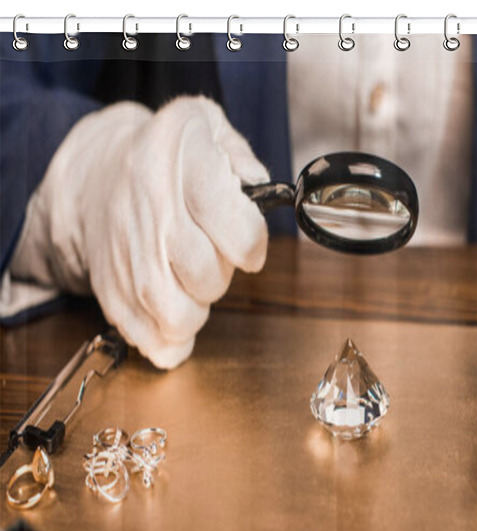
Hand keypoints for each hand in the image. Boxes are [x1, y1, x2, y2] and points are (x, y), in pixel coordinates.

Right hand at [9, 97, 268, 368]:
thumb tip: (263, 193)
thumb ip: (246, 161)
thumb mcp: (212, 131)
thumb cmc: (170, 158)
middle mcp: (147, 202)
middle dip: (219, 277)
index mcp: (179, 155)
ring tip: (191, 286)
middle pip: (204, 275)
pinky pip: (144, 334)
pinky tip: (172, 314)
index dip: (252, 247)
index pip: (237, 227)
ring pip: (174, 314)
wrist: (98, 173)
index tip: (248, 247)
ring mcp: (122, 247)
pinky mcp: (106, 284)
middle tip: (210, 258)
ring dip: (195, 313)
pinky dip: (168, 339)